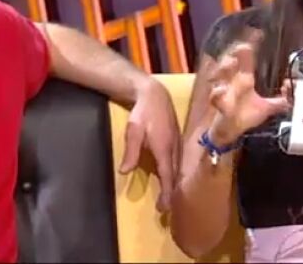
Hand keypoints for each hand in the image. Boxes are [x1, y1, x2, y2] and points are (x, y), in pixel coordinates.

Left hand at [118, 78, 180, 212]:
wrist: (154, 94)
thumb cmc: (142, 113)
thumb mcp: (133, 132)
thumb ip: (130, 152)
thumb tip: (124, 172)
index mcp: (164, 149)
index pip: (167, 176)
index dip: (167, 193)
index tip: (163, 207)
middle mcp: (174, 148)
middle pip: (175, 175)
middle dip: (171, 192)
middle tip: (165, 208)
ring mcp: (177, 143)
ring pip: (178, 168)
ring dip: (174, 183)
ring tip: (169, 196)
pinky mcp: (176, 139)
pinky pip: (178, 161)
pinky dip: (175, 172)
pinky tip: (170, 176)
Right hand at [208, 36, 288, 146]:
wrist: (228, 133)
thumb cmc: (243, 117)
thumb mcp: (265, 108)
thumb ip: (280, 101)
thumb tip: (292, 94)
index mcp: (243, 79)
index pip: (246, 58)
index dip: (251, 45)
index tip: (257, 33)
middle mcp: (232, 82)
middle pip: (230, 60)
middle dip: (235, 53)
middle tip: (244, 47)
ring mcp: (223, 92)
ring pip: (219, 75)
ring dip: (224, 68)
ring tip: (232, 63)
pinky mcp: (219, 105)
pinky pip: (215, 97)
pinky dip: (217, 93)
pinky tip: (221, 90)